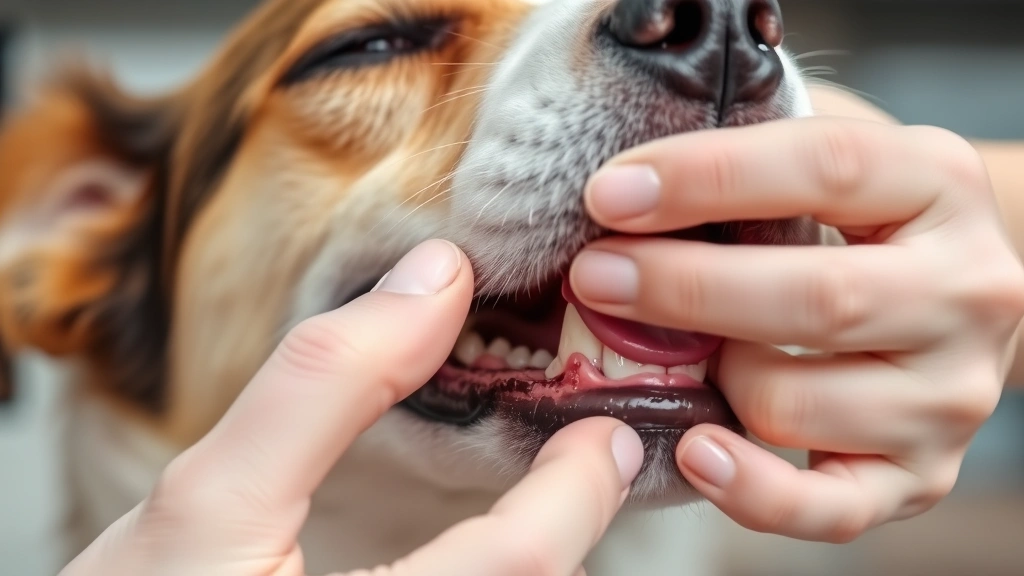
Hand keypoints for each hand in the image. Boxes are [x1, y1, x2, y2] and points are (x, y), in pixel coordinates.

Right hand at [62, 239, 643, 575]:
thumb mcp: (210, 496)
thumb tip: (436, 278)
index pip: (523, 565)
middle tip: (591, 453)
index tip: (602, 431)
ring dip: (541, 555)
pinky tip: (494, 543)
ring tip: (554, 492)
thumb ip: (326, 385)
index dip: (578, 492)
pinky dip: (501, 571)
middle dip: (574, 525)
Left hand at [570, 118, 1023, 542]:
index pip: (827, 167)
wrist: (950, 295)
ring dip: (712, 377)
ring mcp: (949, 395)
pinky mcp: (922, 476)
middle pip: (816, 299)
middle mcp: (968, 293)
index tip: (609, 193)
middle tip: (593, 275)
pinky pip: (829, 509)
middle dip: (682, 289)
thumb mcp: (826, 160)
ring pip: (796, 404)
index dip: (707, 178)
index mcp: (942, 185)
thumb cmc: (857, 218)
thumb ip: (751, 156)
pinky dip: (751, 491)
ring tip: (680, 352)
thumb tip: (625, 188)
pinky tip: (695, 450)